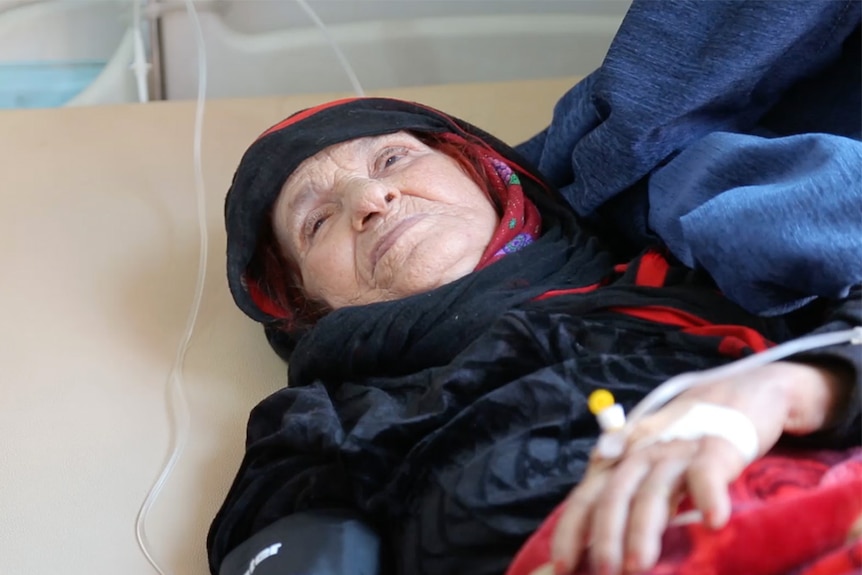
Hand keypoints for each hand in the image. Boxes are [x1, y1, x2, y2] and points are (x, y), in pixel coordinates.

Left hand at [550, 360, 847, 574]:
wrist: (731, 399)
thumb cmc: (680, 444)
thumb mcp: (642, 462)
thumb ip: (616, 489)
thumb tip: (583, 528)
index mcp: (619, 461)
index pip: (586, 497)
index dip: (571, 531)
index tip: (562, 566)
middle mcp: (641, 455)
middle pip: (614, 495)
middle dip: (605, 536)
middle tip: (604, 571)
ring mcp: (677, 452)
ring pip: (654, 491)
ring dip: (643, 529)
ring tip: (639, 565)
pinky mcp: (715, 450)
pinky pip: (707, 474)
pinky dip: (709, 496)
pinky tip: (712, 521)